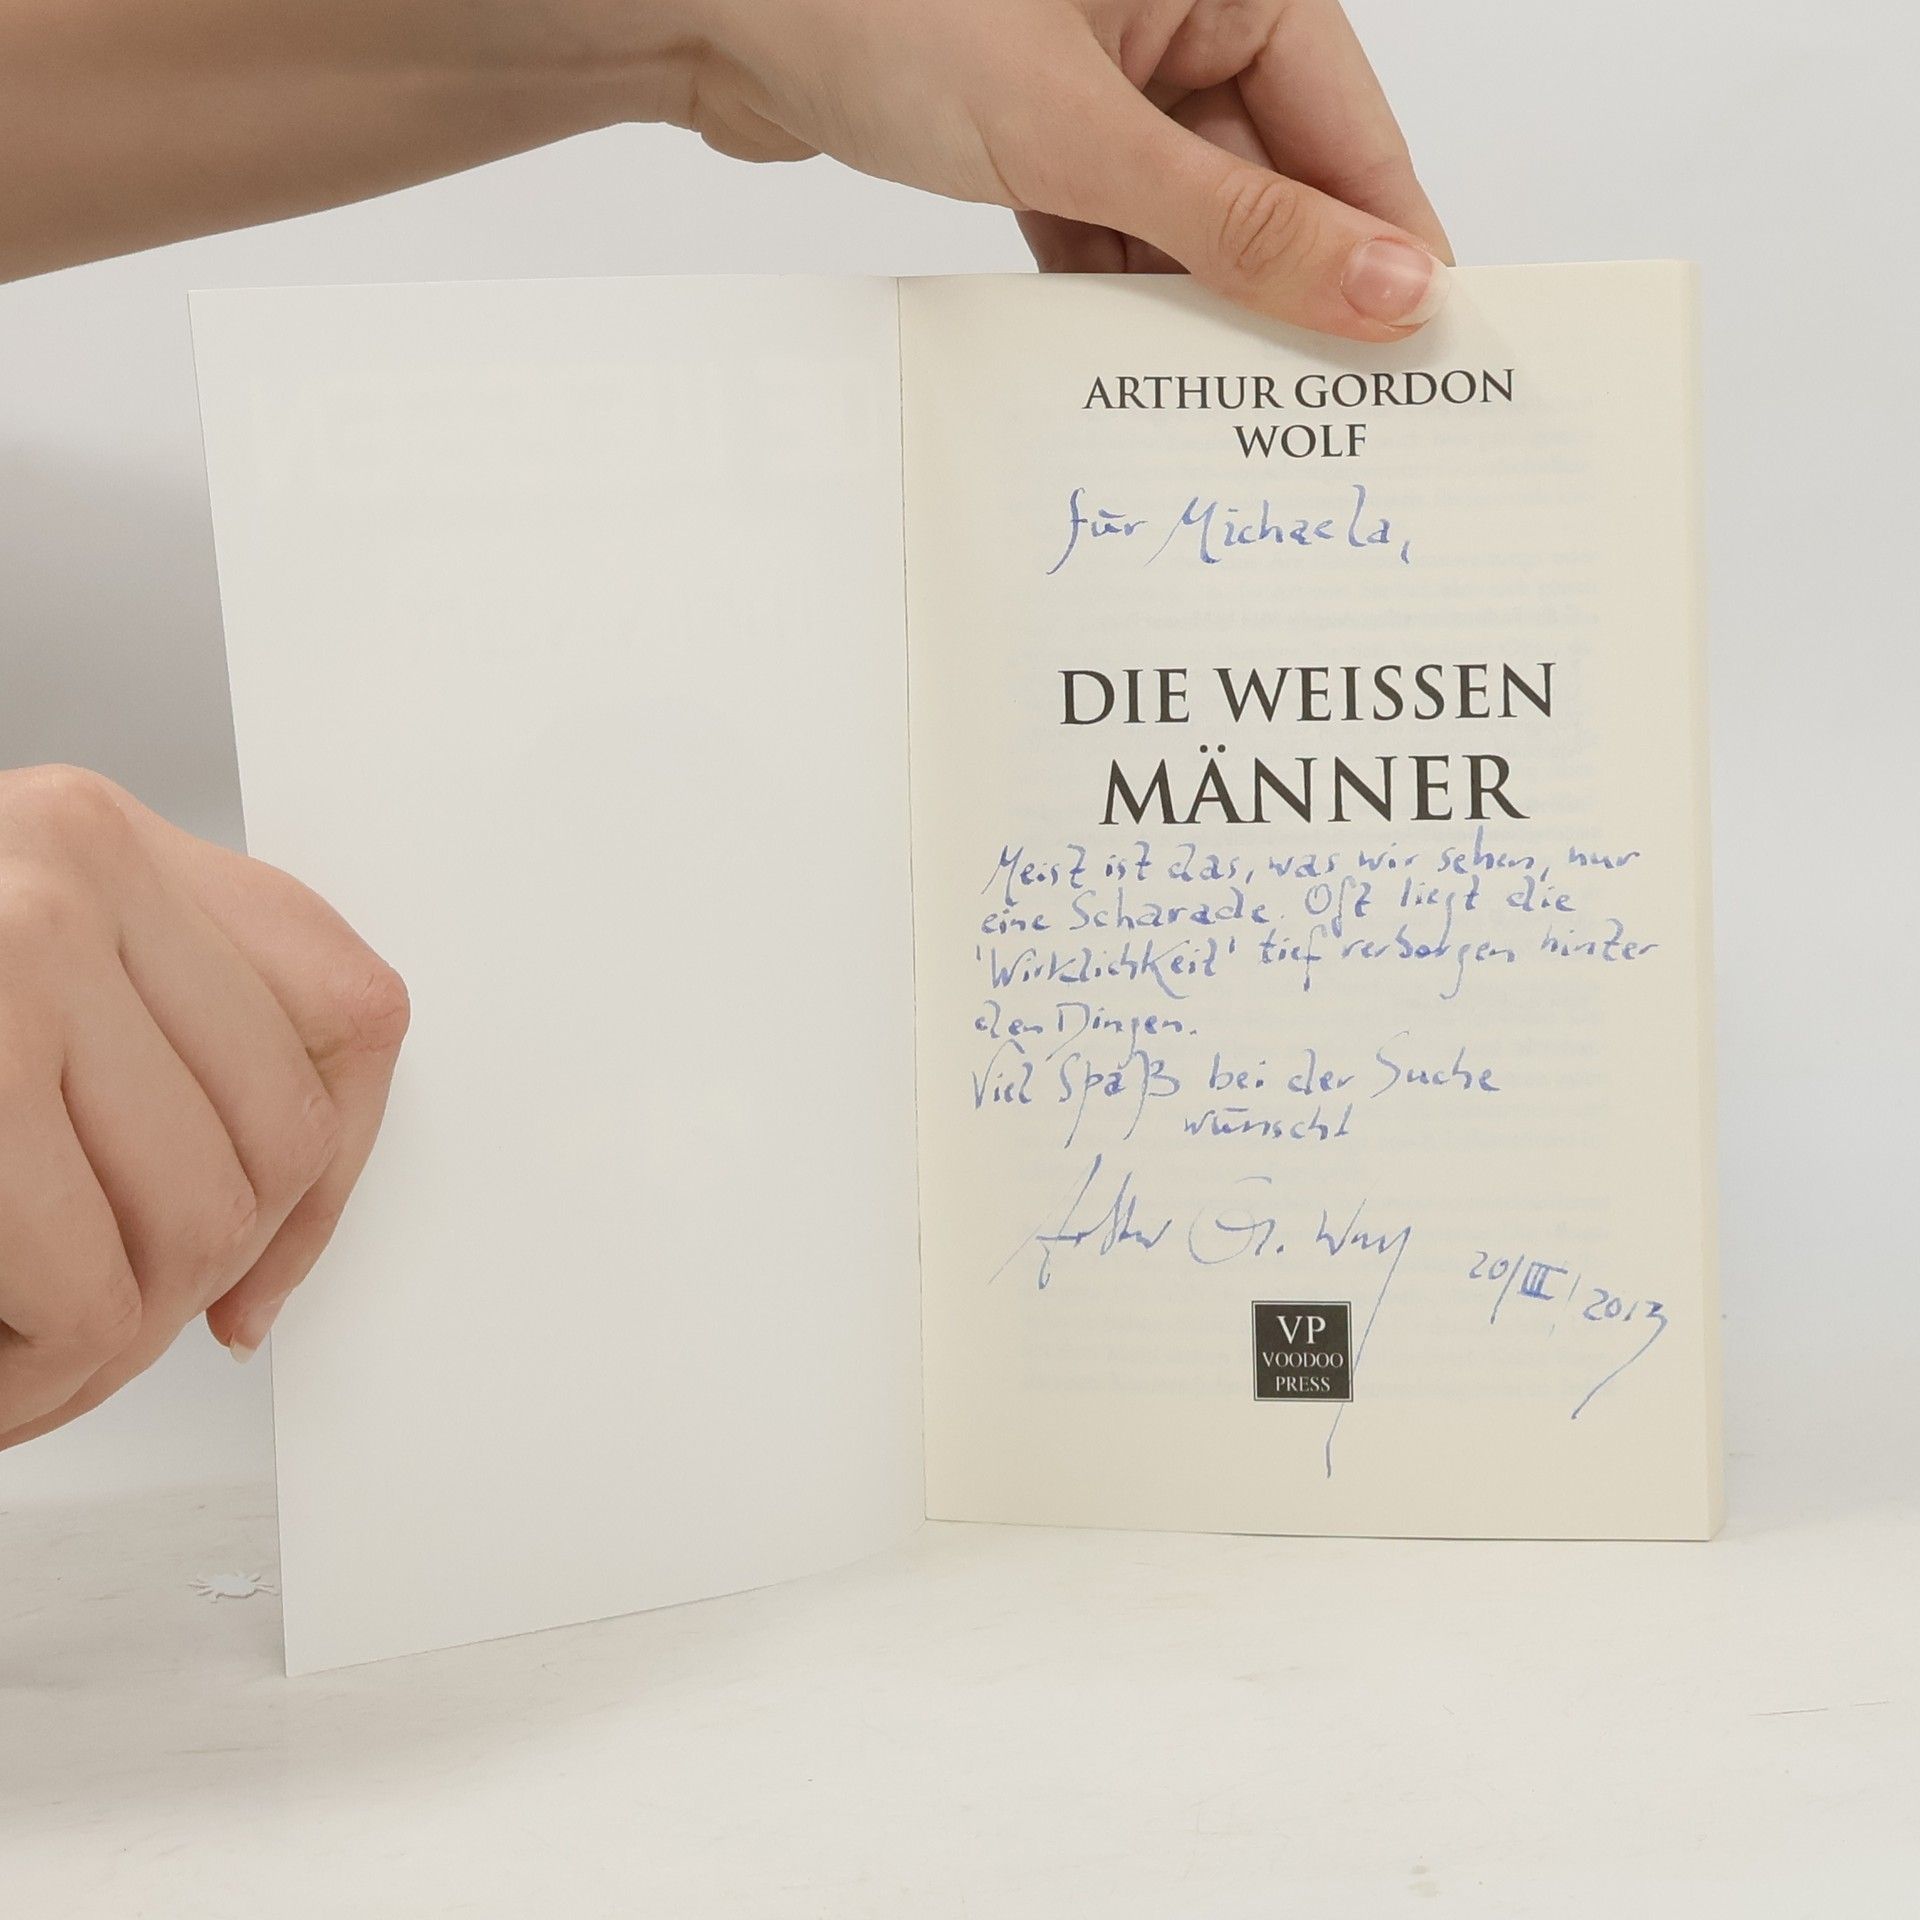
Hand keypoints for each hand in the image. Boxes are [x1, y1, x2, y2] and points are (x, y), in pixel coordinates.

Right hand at [0, 766, 407, 1447]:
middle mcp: (65, 878)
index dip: (318, 1185)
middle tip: (87, 1339)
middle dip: (187, 1285)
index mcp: (101, 840)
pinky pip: (79, 1300)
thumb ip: (157, 1035)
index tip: (248, 1278)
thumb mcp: (19, 974)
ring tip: (19, 1361)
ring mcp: (8, 965)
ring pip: (192, 1234)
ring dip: (104, 1348)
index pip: (349, 1017)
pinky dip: (36, 1384)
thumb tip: (272, 1244)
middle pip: (270, 1145)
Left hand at [669, 0, 1451, 338]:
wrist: (706, 4)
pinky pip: (1105, 223)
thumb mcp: (1078, 128)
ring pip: (1182, 215)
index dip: (1387, 242)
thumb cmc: (872, 0)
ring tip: (1221, 408)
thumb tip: (1382, 285)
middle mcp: (1174, 12)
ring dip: (1189, 306)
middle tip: (1321, 411)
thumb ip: (1232, 221)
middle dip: (1283, 292)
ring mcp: (1099, 74)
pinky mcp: (1033, 128)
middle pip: (1269, 179)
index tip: (1424, 349)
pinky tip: (1121, 364)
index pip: (1348, 124)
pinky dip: (1108, 289)